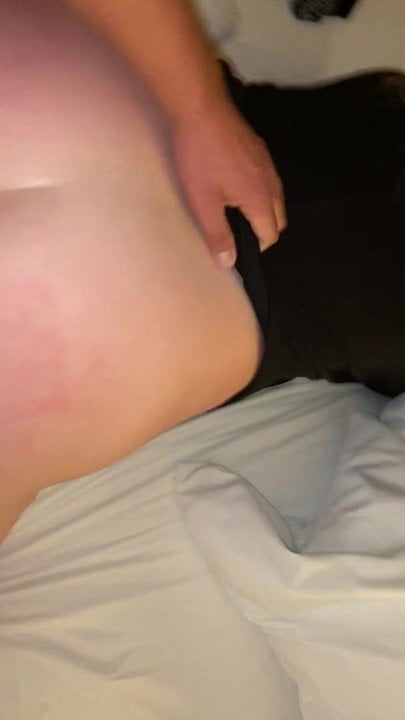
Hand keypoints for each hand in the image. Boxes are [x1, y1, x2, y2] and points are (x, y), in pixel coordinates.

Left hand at [172, 99, 286, 267]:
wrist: (201, 108)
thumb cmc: (200, 157)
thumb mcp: (203, 203)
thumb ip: (218, 235)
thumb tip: (228, 263)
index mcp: (260, 199)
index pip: (270, 234)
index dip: (255, 247)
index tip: (236, 248)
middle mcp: (271, 183)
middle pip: (278, 219)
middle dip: (263, 231)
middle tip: (236, 233)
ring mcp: (268, 164)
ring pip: (275, 199)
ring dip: (262, 212)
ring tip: (235, 212)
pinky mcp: (260, 150)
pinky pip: (268, 180)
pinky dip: (260, 192)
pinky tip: (236, 186)